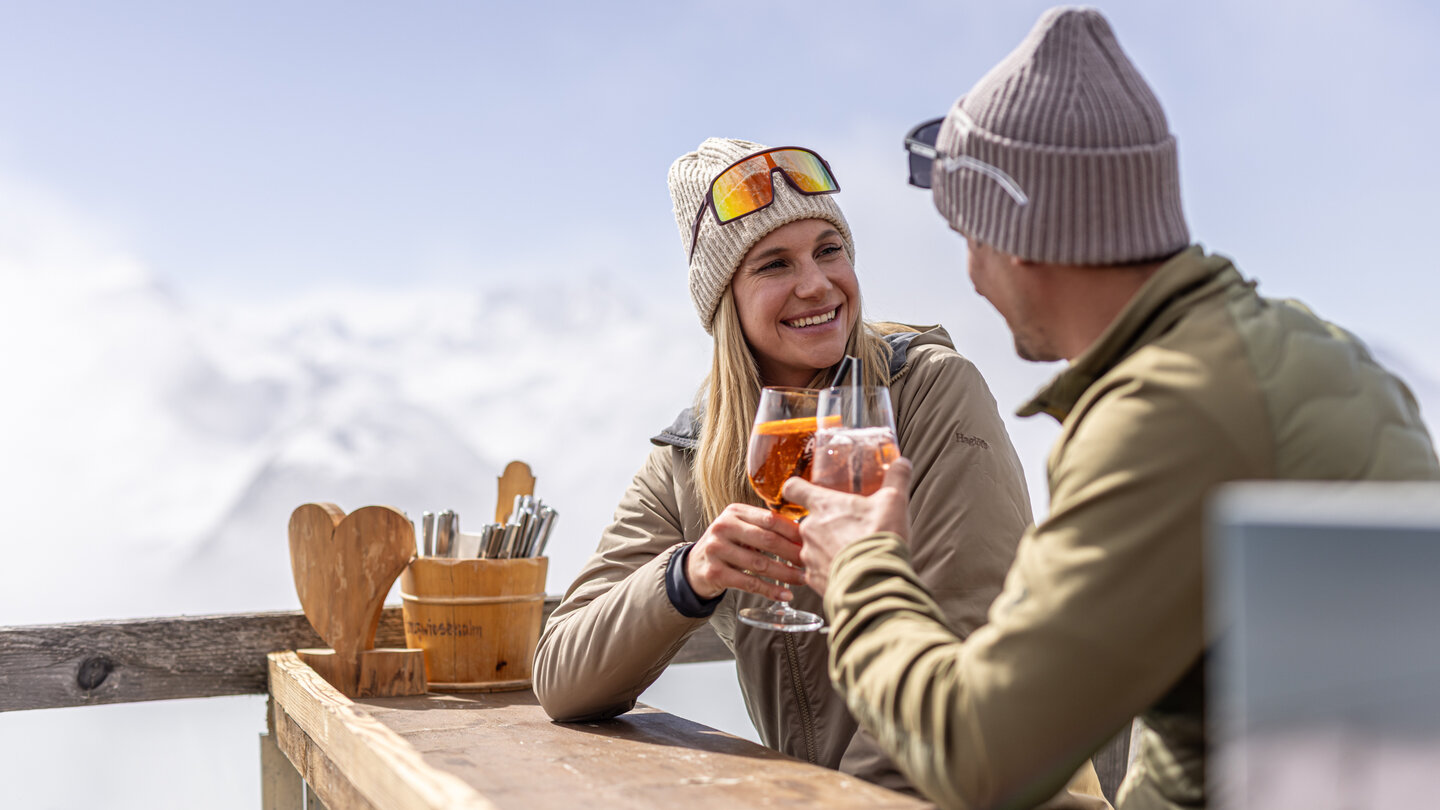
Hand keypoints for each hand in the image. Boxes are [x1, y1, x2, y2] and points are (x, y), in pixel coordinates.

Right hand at [685, 503, 804, 601]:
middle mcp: (723, 527)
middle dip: (793, 553)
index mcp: (734, 512)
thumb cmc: (727, 545)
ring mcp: (716, 550)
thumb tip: (803, 533)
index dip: (793, 531)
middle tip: (811, 562)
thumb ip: (765, 526)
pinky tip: (785, 595)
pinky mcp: (715, 572)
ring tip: (802, 579)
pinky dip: (770, 590)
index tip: (811, 540)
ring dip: (785, 574)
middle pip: (767, 540)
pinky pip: (749, 583)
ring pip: (760, 564)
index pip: (770, 518)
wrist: (695, 565)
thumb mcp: (741, 528)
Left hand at [782, 458, 913, 595]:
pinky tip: (848, 571)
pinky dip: (830, 570)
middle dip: (825, 524)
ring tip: (851, 552)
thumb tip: (903, 463)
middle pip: (808, 520)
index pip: (793, 488)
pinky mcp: (814, 580)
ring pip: (812, 547)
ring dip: (827, 548)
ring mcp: (809, 556)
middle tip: (846, 527)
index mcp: (823, 506)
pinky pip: (817, 572)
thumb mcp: (894, 501)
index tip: (803, 489)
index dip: (797, 487)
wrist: (874, 581)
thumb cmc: (878, 538)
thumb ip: (896, 479)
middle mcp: (809, 529)